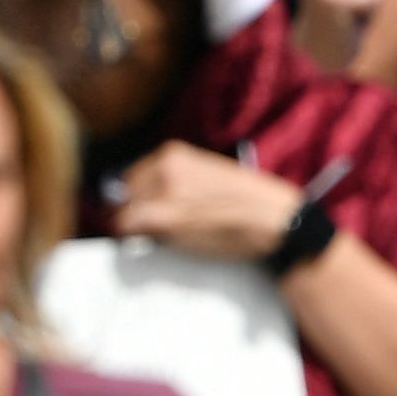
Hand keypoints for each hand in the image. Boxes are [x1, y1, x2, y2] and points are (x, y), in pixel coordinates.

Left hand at [108, 141, 303, 265]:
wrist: (273, 219)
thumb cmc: (250, 201)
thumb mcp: (209, 173)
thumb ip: (178, 178)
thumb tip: (151, 193)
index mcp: (174, 154)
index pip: (132, 173)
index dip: (133, 193)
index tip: (137, 206)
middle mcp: (163, 168)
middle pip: (124, 190)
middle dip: (130, 208)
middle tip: (143, 226)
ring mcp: (161, 192)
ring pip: (123, 208)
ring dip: (132, 222)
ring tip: (151, 234)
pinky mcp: (162, 218)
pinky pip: (127, 226)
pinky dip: (131, 234)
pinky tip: (145, 241)